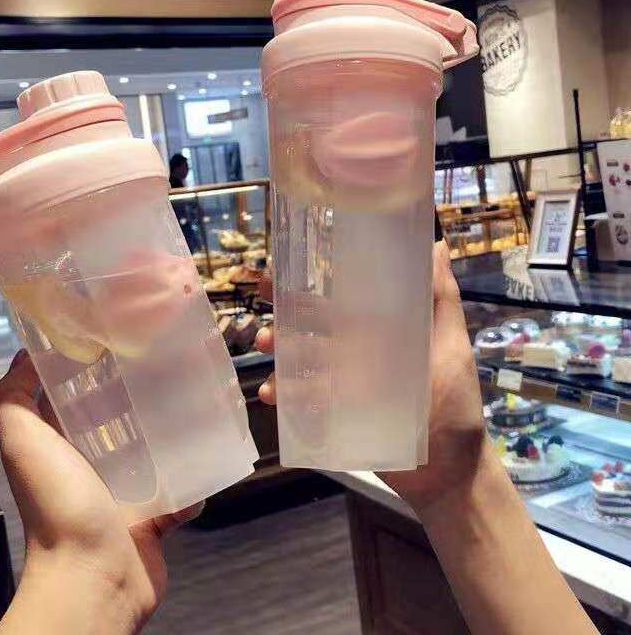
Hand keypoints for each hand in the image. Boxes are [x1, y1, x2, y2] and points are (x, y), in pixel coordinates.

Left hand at [0, 350, 202, 633]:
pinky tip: (209, 451)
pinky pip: (181, 491)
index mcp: (58, 447)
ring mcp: (123, 494)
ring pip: (152, 452)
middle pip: (116, 421)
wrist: (92, 576)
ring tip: (196, 400)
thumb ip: (14, 396)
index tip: (114, 339)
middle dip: (137, 395)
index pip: (71, 397)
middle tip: (166, 365)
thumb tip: (27, 352)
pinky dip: (194, 478)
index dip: (87, 368)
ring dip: (172, 432)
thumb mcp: (21, 441)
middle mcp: (89, 468)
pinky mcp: (154, 517)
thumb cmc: (56, 506)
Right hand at [255, 240, 487, 514]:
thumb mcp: (452, 348)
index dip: (313, 285)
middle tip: (263, 299)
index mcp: (380, 333)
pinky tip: (271, 396)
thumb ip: (441, 301)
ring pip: (303, 363)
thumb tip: (436, 244)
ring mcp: (344, 387)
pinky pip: (303, 403)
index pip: (341, 301)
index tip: (283, 271)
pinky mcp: (336, 417)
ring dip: (280, 353)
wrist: (450, 474)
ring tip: (264, 347)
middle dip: (285, 315)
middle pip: (313, 328)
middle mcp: (357, 354)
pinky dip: (284, 397)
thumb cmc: (456, 405)